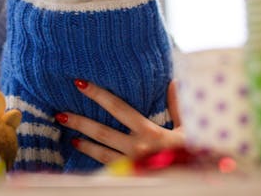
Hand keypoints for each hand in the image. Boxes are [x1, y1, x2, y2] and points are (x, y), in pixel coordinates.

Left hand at [56, 79, 184, 164]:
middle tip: (60, 114)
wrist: (200, 179)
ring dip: (83, 143)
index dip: (98, 95)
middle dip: (79, 122)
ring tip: (68, 135)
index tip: (80, 84)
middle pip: (102, 132)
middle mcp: (138, 149)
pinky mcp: (131, 176)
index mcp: (151, 133)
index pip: (118, 108)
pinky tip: (85, 154)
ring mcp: (133, 166)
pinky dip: (95, 160)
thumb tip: (173, 81)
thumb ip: (179, 105)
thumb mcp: (191, 128)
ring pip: (101, 153)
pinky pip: (109, 168)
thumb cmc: (195, 153)